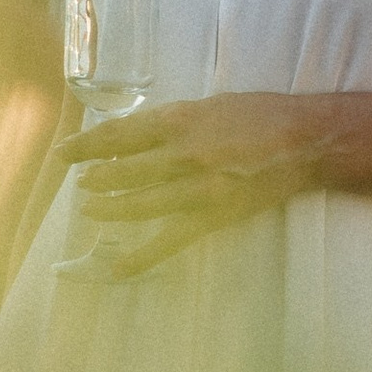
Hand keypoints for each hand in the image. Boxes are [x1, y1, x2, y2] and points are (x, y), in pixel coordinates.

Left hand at [57, 94, 326, 279]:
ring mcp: (195, 187)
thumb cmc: (260, 115)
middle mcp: (181, 152)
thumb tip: (139, 135)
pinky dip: (139, 255)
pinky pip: (168, 239)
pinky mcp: (211, 216)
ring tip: (90, 208)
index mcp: (178, 119)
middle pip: (123, 169)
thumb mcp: (210, 105)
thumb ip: (174, 121)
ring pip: (138, 202)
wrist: (305, 140)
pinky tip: (115, 266)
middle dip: (96, 176)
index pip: (119, 133)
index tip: (66, 152)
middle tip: (79, 183)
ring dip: (110, 207)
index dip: (87, 144)